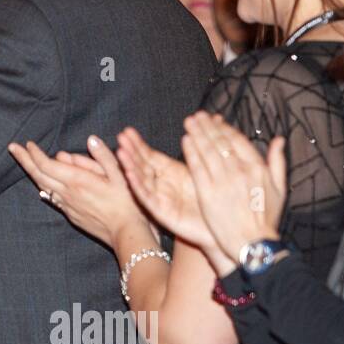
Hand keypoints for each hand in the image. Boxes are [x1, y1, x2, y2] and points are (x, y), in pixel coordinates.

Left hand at [8, 135, 146, 247]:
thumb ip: (103, 156)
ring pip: (43, 186)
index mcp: (77, 180)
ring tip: (24, 161)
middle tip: (12, 148)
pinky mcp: (70, 214)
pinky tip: (42, 185)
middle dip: (24, 160)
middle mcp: (67, 193)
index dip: (35, 154)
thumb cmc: (127, 202)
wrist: (125, 232)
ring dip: (32, 173)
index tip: (28, 143)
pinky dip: (44, 187)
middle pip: (38, 174)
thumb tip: (90, 139)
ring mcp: (67, 205)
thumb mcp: (120, 175)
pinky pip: (52, 198)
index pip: (47, 164)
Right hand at [115, 127, 215, 249]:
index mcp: (169, 172)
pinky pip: (147, 199)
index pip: (149, 155)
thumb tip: (216, 116)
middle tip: (120, 137)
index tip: (127, 131)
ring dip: (129, 166)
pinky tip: (130, 175)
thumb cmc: (215, 198)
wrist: (222, 226)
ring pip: (140, 180)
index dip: (138, 144)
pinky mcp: (161, 213)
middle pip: (141, 165)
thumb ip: (209, 141)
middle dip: (130, 151)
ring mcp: (159, 198)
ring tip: (121, 153)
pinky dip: (138, 186)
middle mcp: (161, 184)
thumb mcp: (208, 165)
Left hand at [181, 112, 285, 267]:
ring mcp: (222, 181)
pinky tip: (185, 141)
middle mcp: (240, 170)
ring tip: (189, 122)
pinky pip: (197, 167)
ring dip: (197, 134)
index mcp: (257, 167)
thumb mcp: (280, 189)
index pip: (237, 140)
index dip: (224, 128)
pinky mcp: (207, 193)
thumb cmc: (267, 219)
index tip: (215, 120)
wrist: (254, 243)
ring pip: (207, 151)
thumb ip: (278, 161)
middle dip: (207, 127)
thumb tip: (279, 139)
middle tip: (197, 116)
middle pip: (220, 142)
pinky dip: (191, 152)